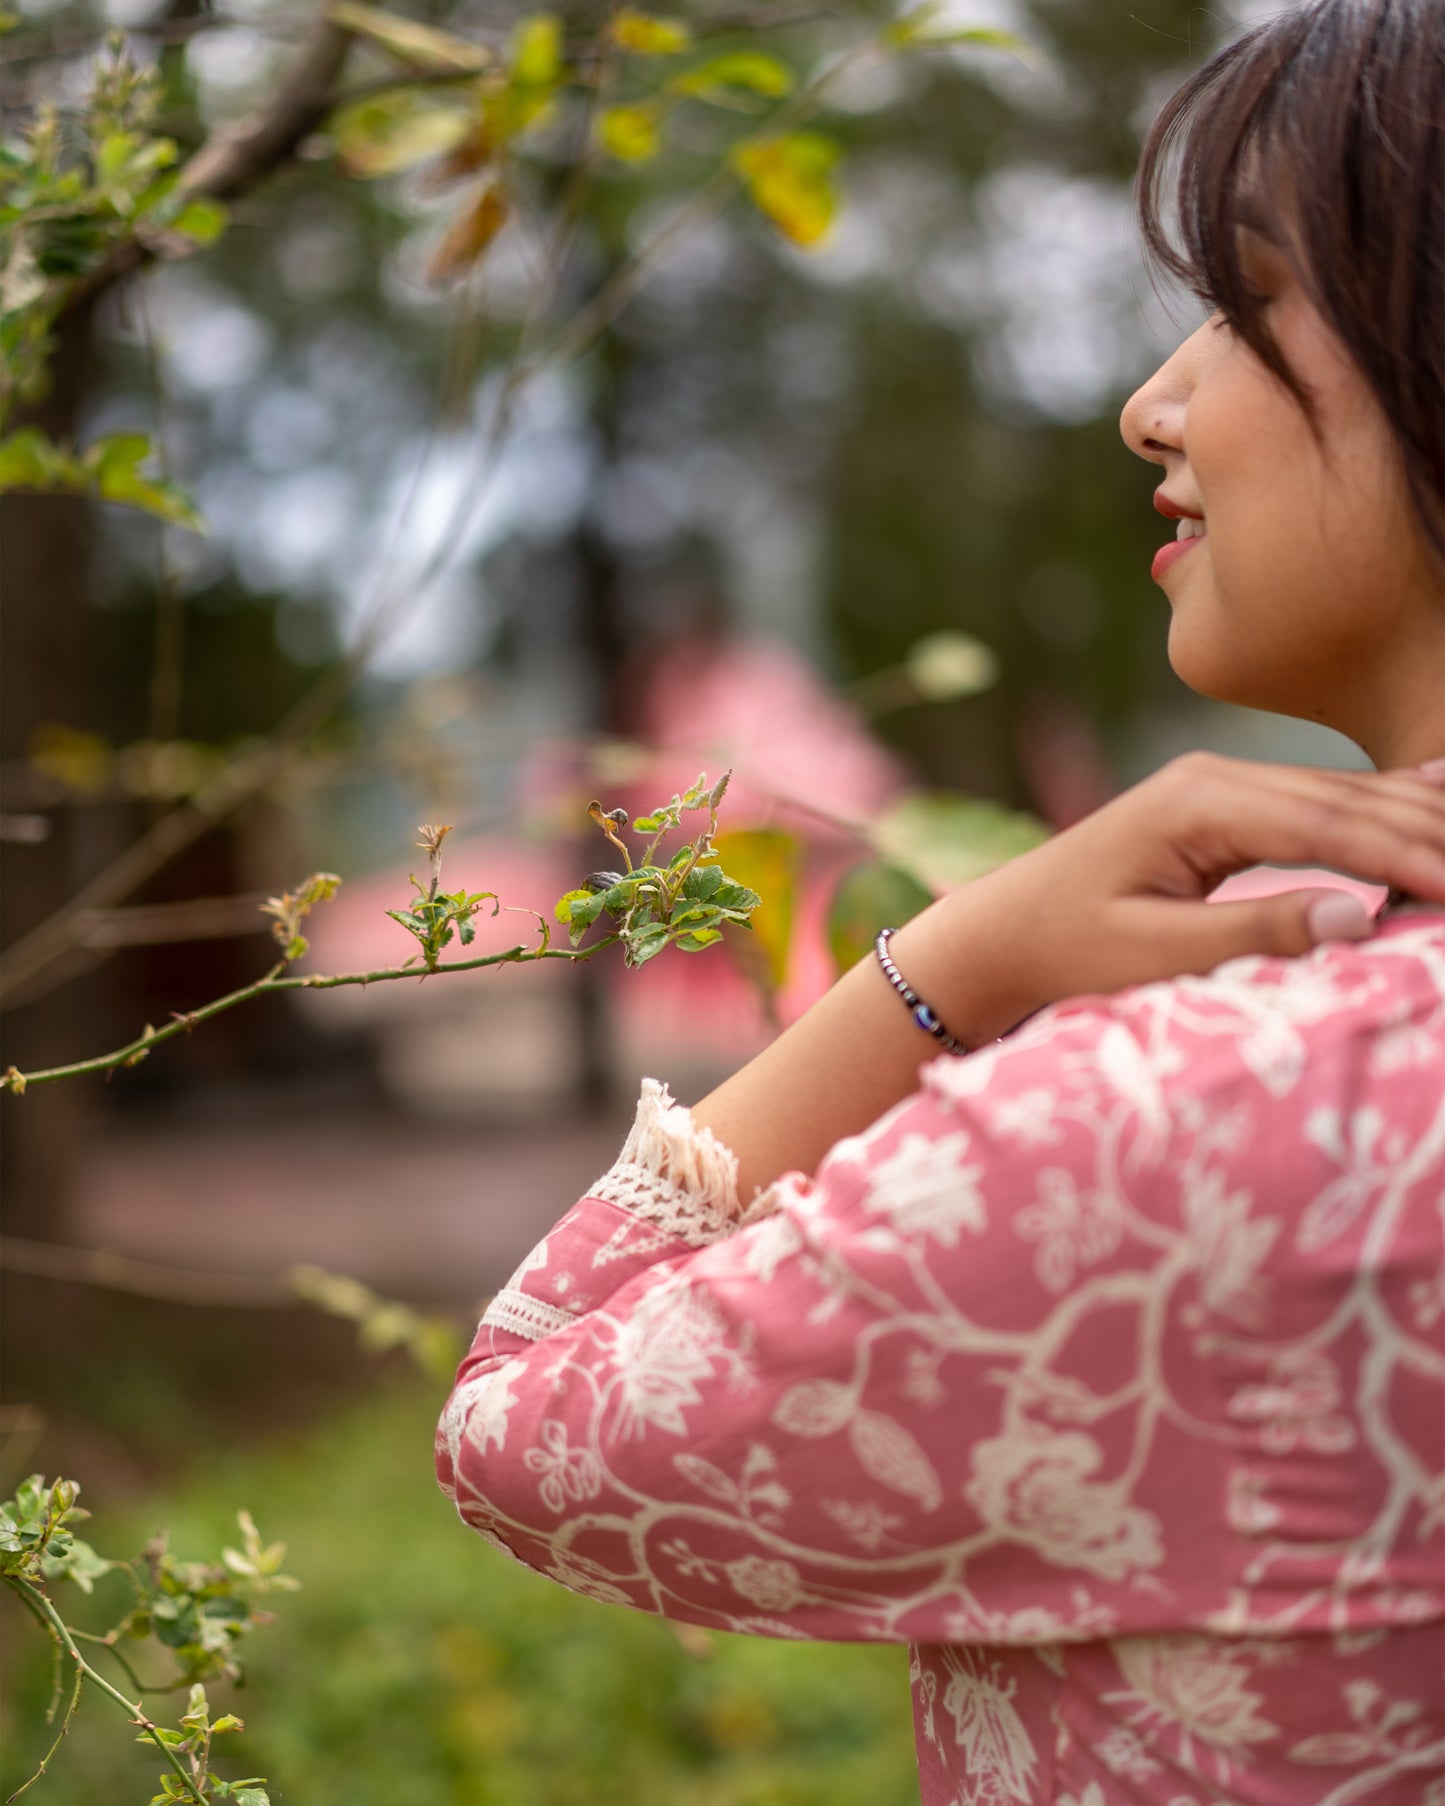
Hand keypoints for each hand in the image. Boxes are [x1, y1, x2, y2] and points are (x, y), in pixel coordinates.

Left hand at [939, 752, 1444, 1031]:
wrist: (998, 929)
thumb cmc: (1063, 946)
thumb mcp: (1151, 952)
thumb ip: (1253, 933)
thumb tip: (1358, 917)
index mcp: (1199, 803)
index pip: (1331, 825)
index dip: (1408, 856)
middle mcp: (1215, 778)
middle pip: (1350, 801)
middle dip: (1430, 834)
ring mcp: (1218, 785)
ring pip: (1342, 797)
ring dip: (1417, 820)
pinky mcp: (1220, 806)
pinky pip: (1318, 804)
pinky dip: (1381, 808)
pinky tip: (1435, 792)